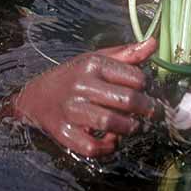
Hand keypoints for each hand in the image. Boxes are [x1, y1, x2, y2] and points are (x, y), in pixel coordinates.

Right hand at [13, 37, 156, 158]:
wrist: (36, 96)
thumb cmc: (74, 76)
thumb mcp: (96, 59)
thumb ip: (126, 54)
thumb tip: (153, 43)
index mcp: (93, 64)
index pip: (135, 77)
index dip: (149, 87)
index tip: (151, 92)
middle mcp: (82, 85)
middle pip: (127, 101)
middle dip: (148, 110)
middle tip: (153, 114)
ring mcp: (72, 109)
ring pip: (111, 123)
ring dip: (130, 129)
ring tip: (134, 126)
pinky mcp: (64, 132)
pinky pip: (93, 146)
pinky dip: (108, 147)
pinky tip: (112, 139)